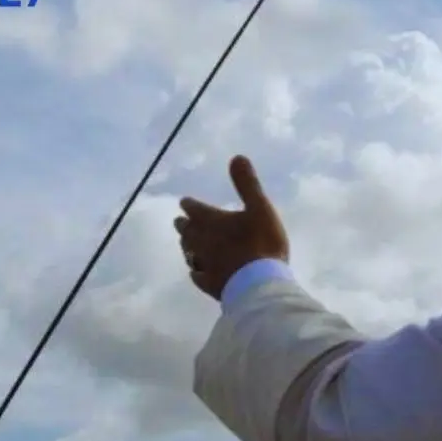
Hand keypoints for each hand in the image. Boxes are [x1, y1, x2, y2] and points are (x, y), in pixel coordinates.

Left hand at [174, 156, 288, 299]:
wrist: (260, 282)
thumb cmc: (262, 242)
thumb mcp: (260, 208)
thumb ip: (247, 184)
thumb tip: (236, 157)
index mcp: (213, 221)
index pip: (195, 210)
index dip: (189, 205)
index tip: (184, 202)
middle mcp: (203, 241)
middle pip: (187, 232)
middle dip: (183, 225)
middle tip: (179, 222)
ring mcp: (205, 264)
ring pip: (188, 252)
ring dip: (186, 245)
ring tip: (185, 243)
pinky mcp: (209, 283)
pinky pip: (197, 275)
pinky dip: (195, 270)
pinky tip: (195, 271)